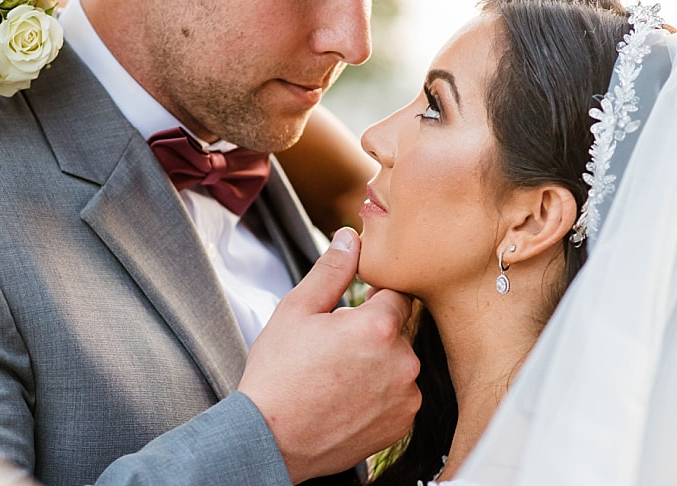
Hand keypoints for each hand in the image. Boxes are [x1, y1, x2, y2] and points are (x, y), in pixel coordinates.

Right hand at [238, 227, 420, 483]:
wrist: (270, 438)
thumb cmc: (278, 373)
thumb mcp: (297, 309)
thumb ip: (331, 269)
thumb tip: (349, 237)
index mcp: (379, 326)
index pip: (395, 292)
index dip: (371, 296)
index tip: (349, 308)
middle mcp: (403, 361)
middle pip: (397, 330)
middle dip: (372, 331)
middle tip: (333, 347)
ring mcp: (406, 397)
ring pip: (399, 363)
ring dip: (378, 363)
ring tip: (337, 375)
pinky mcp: (402, 424)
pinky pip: (399, 395)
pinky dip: (380, 393)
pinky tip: (347, 397)